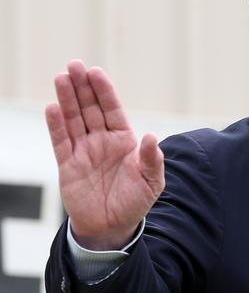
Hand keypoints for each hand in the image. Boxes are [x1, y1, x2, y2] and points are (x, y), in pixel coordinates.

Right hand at [45, 60, 164, 249]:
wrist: (113, 227)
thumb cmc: (135, 202)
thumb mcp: (152, 182)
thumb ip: (151, 159)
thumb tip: (151, 136)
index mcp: (124, 140)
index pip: (112, 109)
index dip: (104, 91)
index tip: (96, 72)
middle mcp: (102, 141)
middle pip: (90, 108)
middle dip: (83, 87)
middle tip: (74, 64)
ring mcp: (84, 151)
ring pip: (74, 119)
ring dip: (67, 99)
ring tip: (61, 77)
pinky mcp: (68, 165)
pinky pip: (60, 141)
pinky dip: (56, 125)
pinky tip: (52, 107)